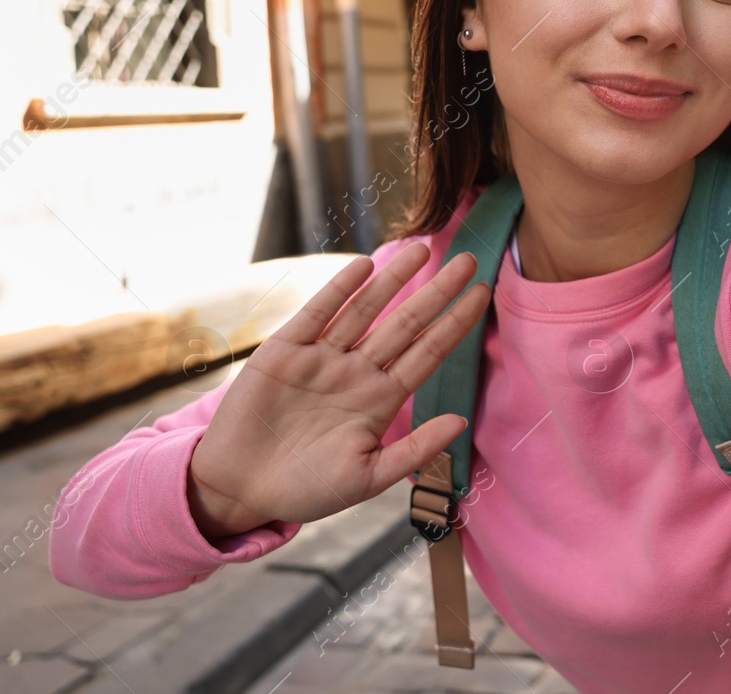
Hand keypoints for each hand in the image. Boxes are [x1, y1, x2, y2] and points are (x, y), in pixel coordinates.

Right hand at [186, 243, 490, 538]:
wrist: (239, 490)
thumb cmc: (306, 490)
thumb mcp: (368, 478)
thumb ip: (415, 450)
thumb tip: (462, 421)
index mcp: (381, 399)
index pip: (428, 353)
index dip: (454, 324)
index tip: (482, 295)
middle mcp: (357, 371)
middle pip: (406, 324)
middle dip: (437, 292)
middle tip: (469, 259)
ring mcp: (322, 358)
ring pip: (365, 310)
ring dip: (393, 279)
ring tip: (421, 249)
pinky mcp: (284, 352)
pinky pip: (317, 313)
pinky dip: (339, 289)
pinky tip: (363, 266)